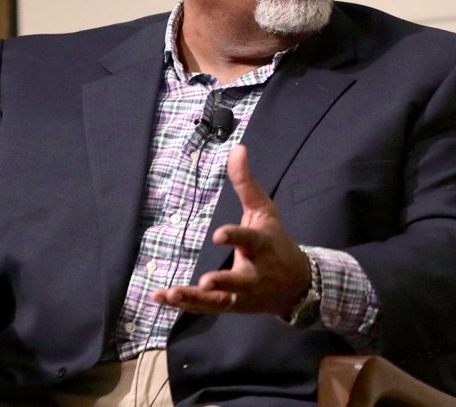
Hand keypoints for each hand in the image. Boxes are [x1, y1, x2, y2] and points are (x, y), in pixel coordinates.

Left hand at [151, 144, 310, 316]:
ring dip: (194, 298)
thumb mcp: (264, 211)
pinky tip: (159, 297)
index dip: (235, 237)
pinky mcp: (230, 306)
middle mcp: (253, 274)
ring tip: (171, 293)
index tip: (218, 235)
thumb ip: (246, 183)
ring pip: (218, 300)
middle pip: (238, 280)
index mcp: (261, 246)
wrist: (297, 286)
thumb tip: (237, 148)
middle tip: (206, 280)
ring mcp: (241, 294)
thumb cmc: (277, 242)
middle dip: (223, 281)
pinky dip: (183, 304)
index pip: (249, 240)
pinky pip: (204, 307)